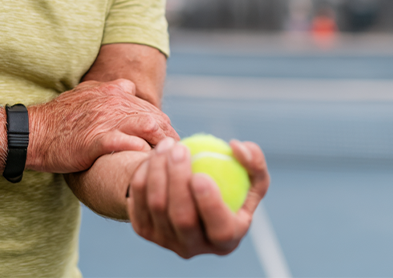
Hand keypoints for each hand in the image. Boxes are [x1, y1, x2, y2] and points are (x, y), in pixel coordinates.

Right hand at [27, 79, 176, 173]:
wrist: (32, 133)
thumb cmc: (58, 119)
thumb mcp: (85, 94)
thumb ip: (108, 91)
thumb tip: (127, 87)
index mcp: (113, 90)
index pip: (150, 107)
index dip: (162, 125)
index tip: (168, 141)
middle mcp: (114, 101)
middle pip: (155, 117)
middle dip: (169, 137)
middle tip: (176, 156)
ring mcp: (107, 119)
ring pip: (148, 127)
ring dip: (162, 144)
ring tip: (167, 160)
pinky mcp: (98, 138)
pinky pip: (128, 144)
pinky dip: (141, 152)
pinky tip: (147, 160)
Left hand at [128, 137, 269, 257]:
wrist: (189, 195)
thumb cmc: (228, 184)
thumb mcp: (250, 176)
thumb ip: (253, 162)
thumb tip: (236, 148)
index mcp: (226, 241)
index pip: (220, 230)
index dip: (210, 205)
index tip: (202, 174)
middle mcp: (194, 248)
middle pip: (183, 218)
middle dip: (179, 179)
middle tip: (181, 148)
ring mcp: (166, 241)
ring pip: (157, 205)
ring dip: (159, 169)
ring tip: (168, 144)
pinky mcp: (144, 229)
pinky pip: (138, 199)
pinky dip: (144, 174)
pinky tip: (155, 155)